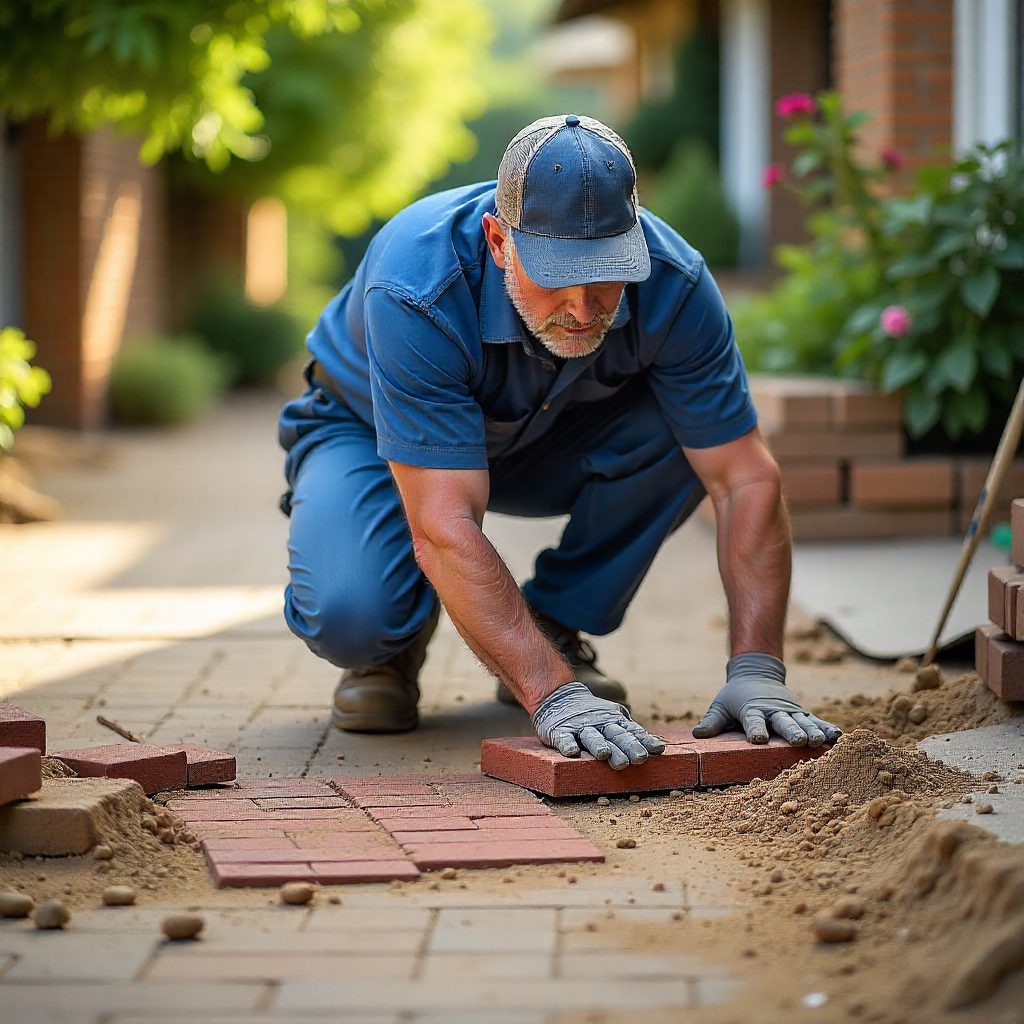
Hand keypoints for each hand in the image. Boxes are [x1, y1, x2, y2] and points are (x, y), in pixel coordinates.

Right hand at [532, 682, 665, 768]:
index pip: (632, 731)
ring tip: (605, 754)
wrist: (559, 696)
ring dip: (599, 745)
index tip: (657, 750)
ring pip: (591, 737)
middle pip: (615, 736)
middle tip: (639, 758)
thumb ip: (630, 731)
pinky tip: (572, 752)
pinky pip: (564, 738)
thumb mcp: (612, 718)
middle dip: (627, 746)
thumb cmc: (592, 714)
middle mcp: (599, 724)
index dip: (644, 740)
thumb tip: (657, 747)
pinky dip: (567, 744)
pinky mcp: (560, 731)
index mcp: (614, 722)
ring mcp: (579, 727)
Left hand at [693, 652, 841, 746]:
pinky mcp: (801, 713)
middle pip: (782, 721)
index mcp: (751, 709)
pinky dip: (826, 728)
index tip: (757, 740)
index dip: (755, 729)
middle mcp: (773, 710)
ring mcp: (789, 711)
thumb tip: (697, 735)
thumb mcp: (720, 705)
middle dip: (791, 732)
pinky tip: (838, 737)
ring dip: (812, 732)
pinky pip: (815, 721)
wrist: (757, 673)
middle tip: (799, 742)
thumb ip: (712, 721)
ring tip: (820, 742)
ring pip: (803, 722)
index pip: (752, 720)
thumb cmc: (735, 696)